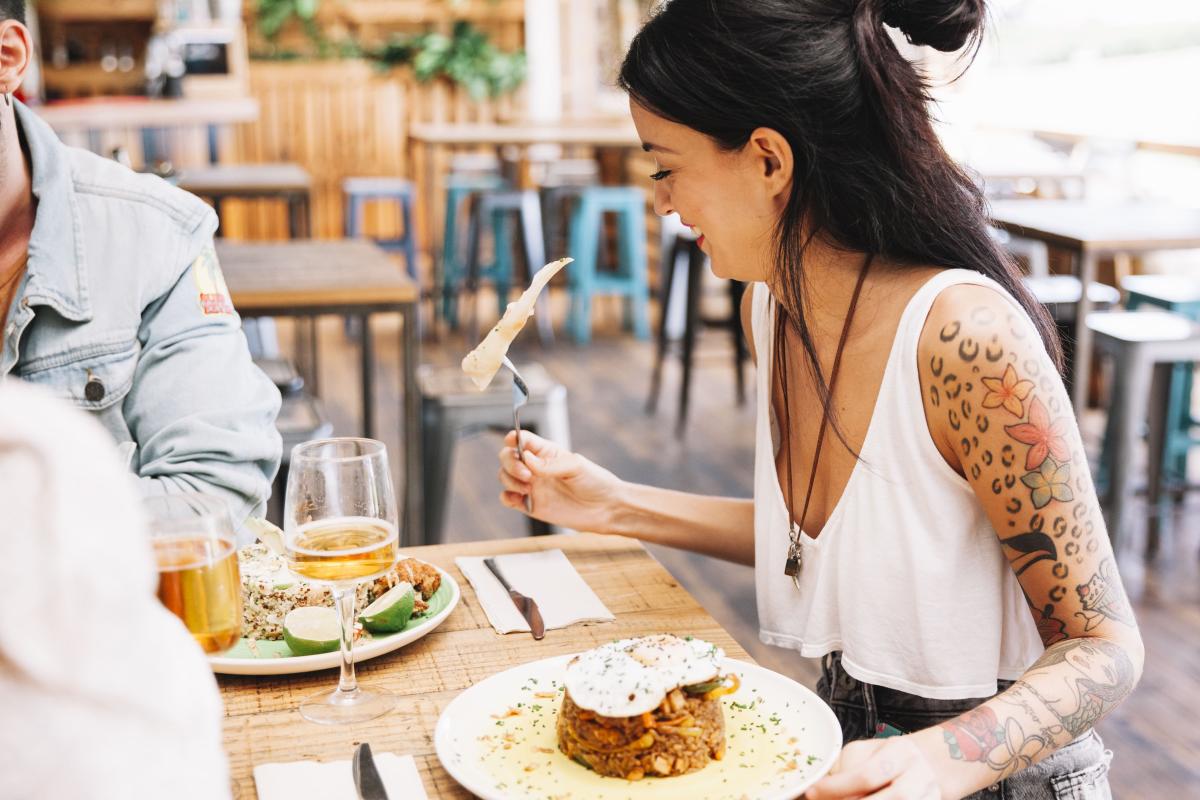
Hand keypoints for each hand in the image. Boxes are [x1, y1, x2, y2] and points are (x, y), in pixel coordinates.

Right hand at [497, 430, 622, 532]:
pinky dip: (506, 497)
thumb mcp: (576, 466)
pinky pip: (508, 499)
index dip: (514, 437)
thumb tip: (526, 458)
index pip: (524, 439)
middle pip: (508, 457)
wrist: (606, 509)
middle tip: (526, 475)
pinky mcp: (531, 505)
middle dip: (510, 463)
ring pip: (505, 476)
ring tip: (527, 488)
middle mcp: (536, 467)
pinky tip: (518, 499)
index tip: (512, 441)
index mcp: (547, 452)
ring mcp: (532, 486)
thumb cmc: (595, 482)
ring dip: (509, 480)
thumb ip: (550, 464)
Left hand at [806, 736, 941, 799]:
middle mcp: (917, 775)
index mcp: (899, 752)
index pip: (865, 774)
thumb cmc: (894, 758)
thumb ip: (847, 767)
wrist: (937, 763)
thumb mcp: (871, 751)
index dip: (835, 787)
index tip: (811, 792)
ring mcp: (928, 795)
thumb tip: (817, 790)